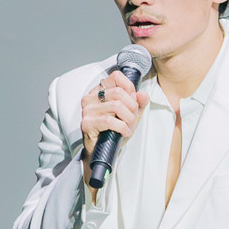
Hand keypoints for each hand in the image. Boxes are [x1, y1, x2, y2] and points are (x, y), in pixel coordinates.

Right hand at [80, 70, 147, 185]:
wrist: (103, 151)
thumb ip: (139, 103)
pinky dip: (122, 127)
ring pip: (116, 106)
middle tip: (132, 118)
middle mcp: (91, 97)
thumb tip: (142, 95)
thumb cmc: (114, 130)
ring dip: (128, 119)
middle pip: (119, 92)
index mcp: (100, 90)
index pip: (116, 77)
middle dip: (132, 107)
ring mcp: (87, 110)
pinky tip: (123, 132)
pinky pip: (110, 121)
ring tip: (128, 127)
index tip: (133, 101)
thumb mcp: (131, 114)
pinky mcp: (87, 123)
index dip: (129, 87)